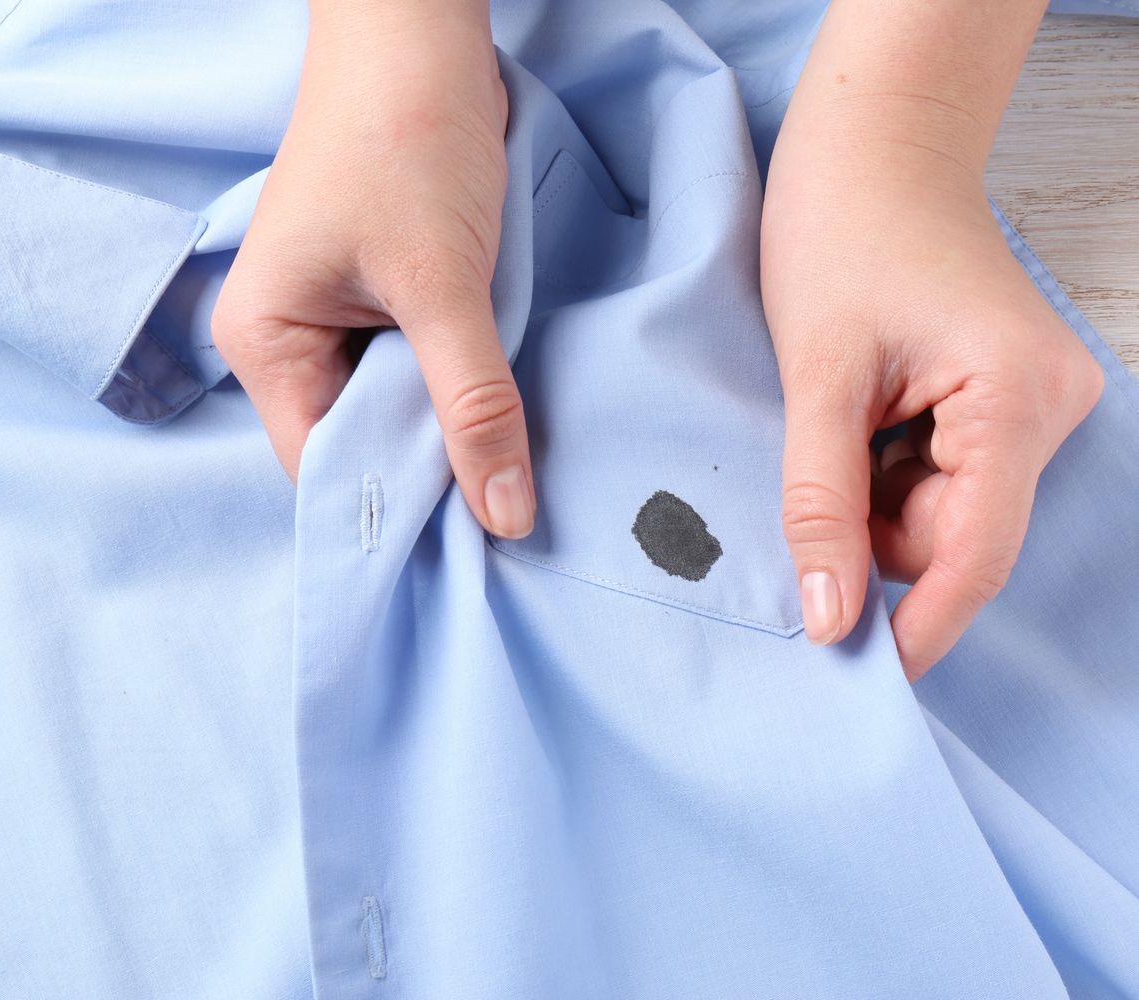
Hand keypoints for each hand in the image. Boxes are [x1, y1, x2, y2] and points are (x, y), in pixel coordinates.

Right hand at [211, 2, 535, 538]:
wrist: (419, 28)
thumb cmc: (406, 139)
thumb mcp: (444, 284)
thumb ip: (475, 403)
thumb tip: (505, 518)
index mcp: (264, 343)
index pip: (324, 466)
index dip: (393, 507)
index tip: (470, 546)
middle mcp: (286, 341)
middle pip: (359, 444)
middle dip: (428, 471)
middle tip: (506, 515)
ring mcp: (332, 317)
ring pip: (395, 408)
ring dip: (449, 425)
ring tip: (510, 465)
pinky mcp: (377, 295)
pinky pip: (415, 367)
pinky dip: (457, 383)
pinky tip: (500, 404)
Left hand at [762, 144, 1102, 679]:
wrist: (871, 146)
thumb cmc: (842, 233)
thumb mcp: (817, 378)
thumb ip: (820, 503)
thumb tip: (830, 618)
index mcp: (1018, 398)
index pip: (976, 554)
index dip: (918, 624)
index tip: (862, 678)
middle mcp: (1046, 407)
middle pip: (954, 536)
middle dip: (871, 537)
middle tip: (802, 489)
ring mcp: (1028, 404)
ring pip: (940, 513)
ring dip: (870, 500)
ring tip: (830, 418)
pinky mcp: (998, 399)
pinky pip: (937, 477)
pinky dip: (881, 472)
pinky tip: (852, 417)